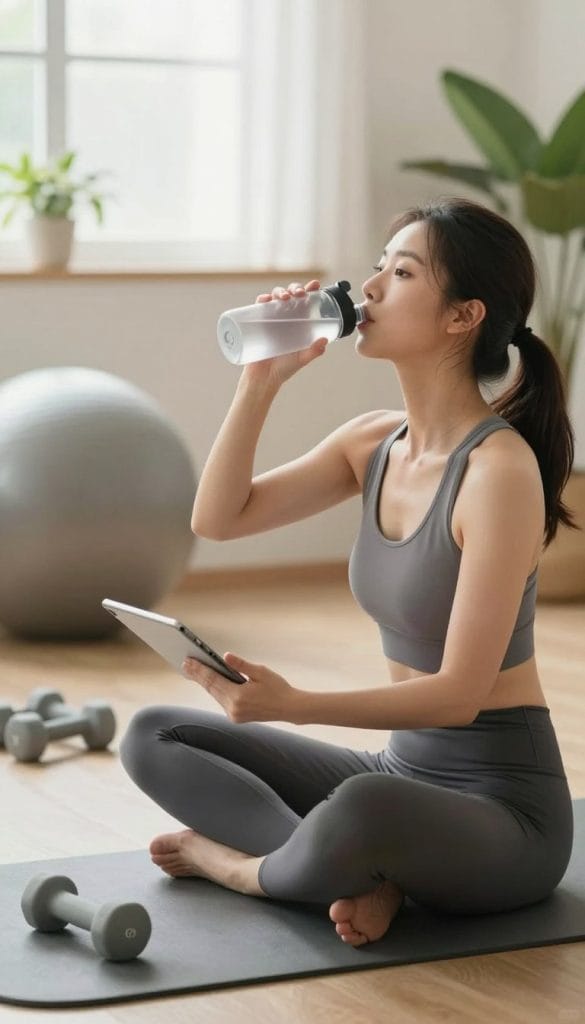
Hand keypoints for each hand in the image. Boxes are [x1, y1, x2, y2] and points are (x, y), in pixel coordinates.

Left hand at [181, 652, 300, 723]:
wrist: (290, 708)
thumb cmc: (278, 688)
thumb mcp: (260, 672)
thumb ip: (241, 665)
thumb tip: (225, 656)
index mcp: (239, 697)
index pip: (213, 680)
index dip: (199, 670)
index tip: (188, 661)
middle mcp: (234, 708)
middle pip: (210, 688)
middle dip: (197, 675)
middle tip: (185, 664)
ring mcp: (234, 715)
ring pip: (215, 695)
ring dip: (204, 682)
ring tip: (193, 671)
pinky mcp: (236, 717)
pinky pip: (221, 700)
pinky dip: (214, 690)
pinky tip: (209, 682)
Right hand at [241, 279, 326, 387]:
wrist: (263, 379)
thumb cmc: (284, 369)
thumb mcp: (301, 359)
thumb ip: (313, 351)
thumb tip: (324, 340)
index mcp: (299, 323)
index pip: (305, 302)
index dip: (310, 290)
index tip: (315, 284)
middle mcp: (285, 318)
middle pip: (291, 295)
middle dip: (295, 288)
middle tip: (299, 294)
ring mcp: (271, 319)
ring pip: (275, 297)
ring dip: (280, 291)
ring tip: (285, 298)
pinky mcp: (257, 323)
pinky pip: (258, 306)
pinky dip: (262, 299)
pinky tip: (266, 300)